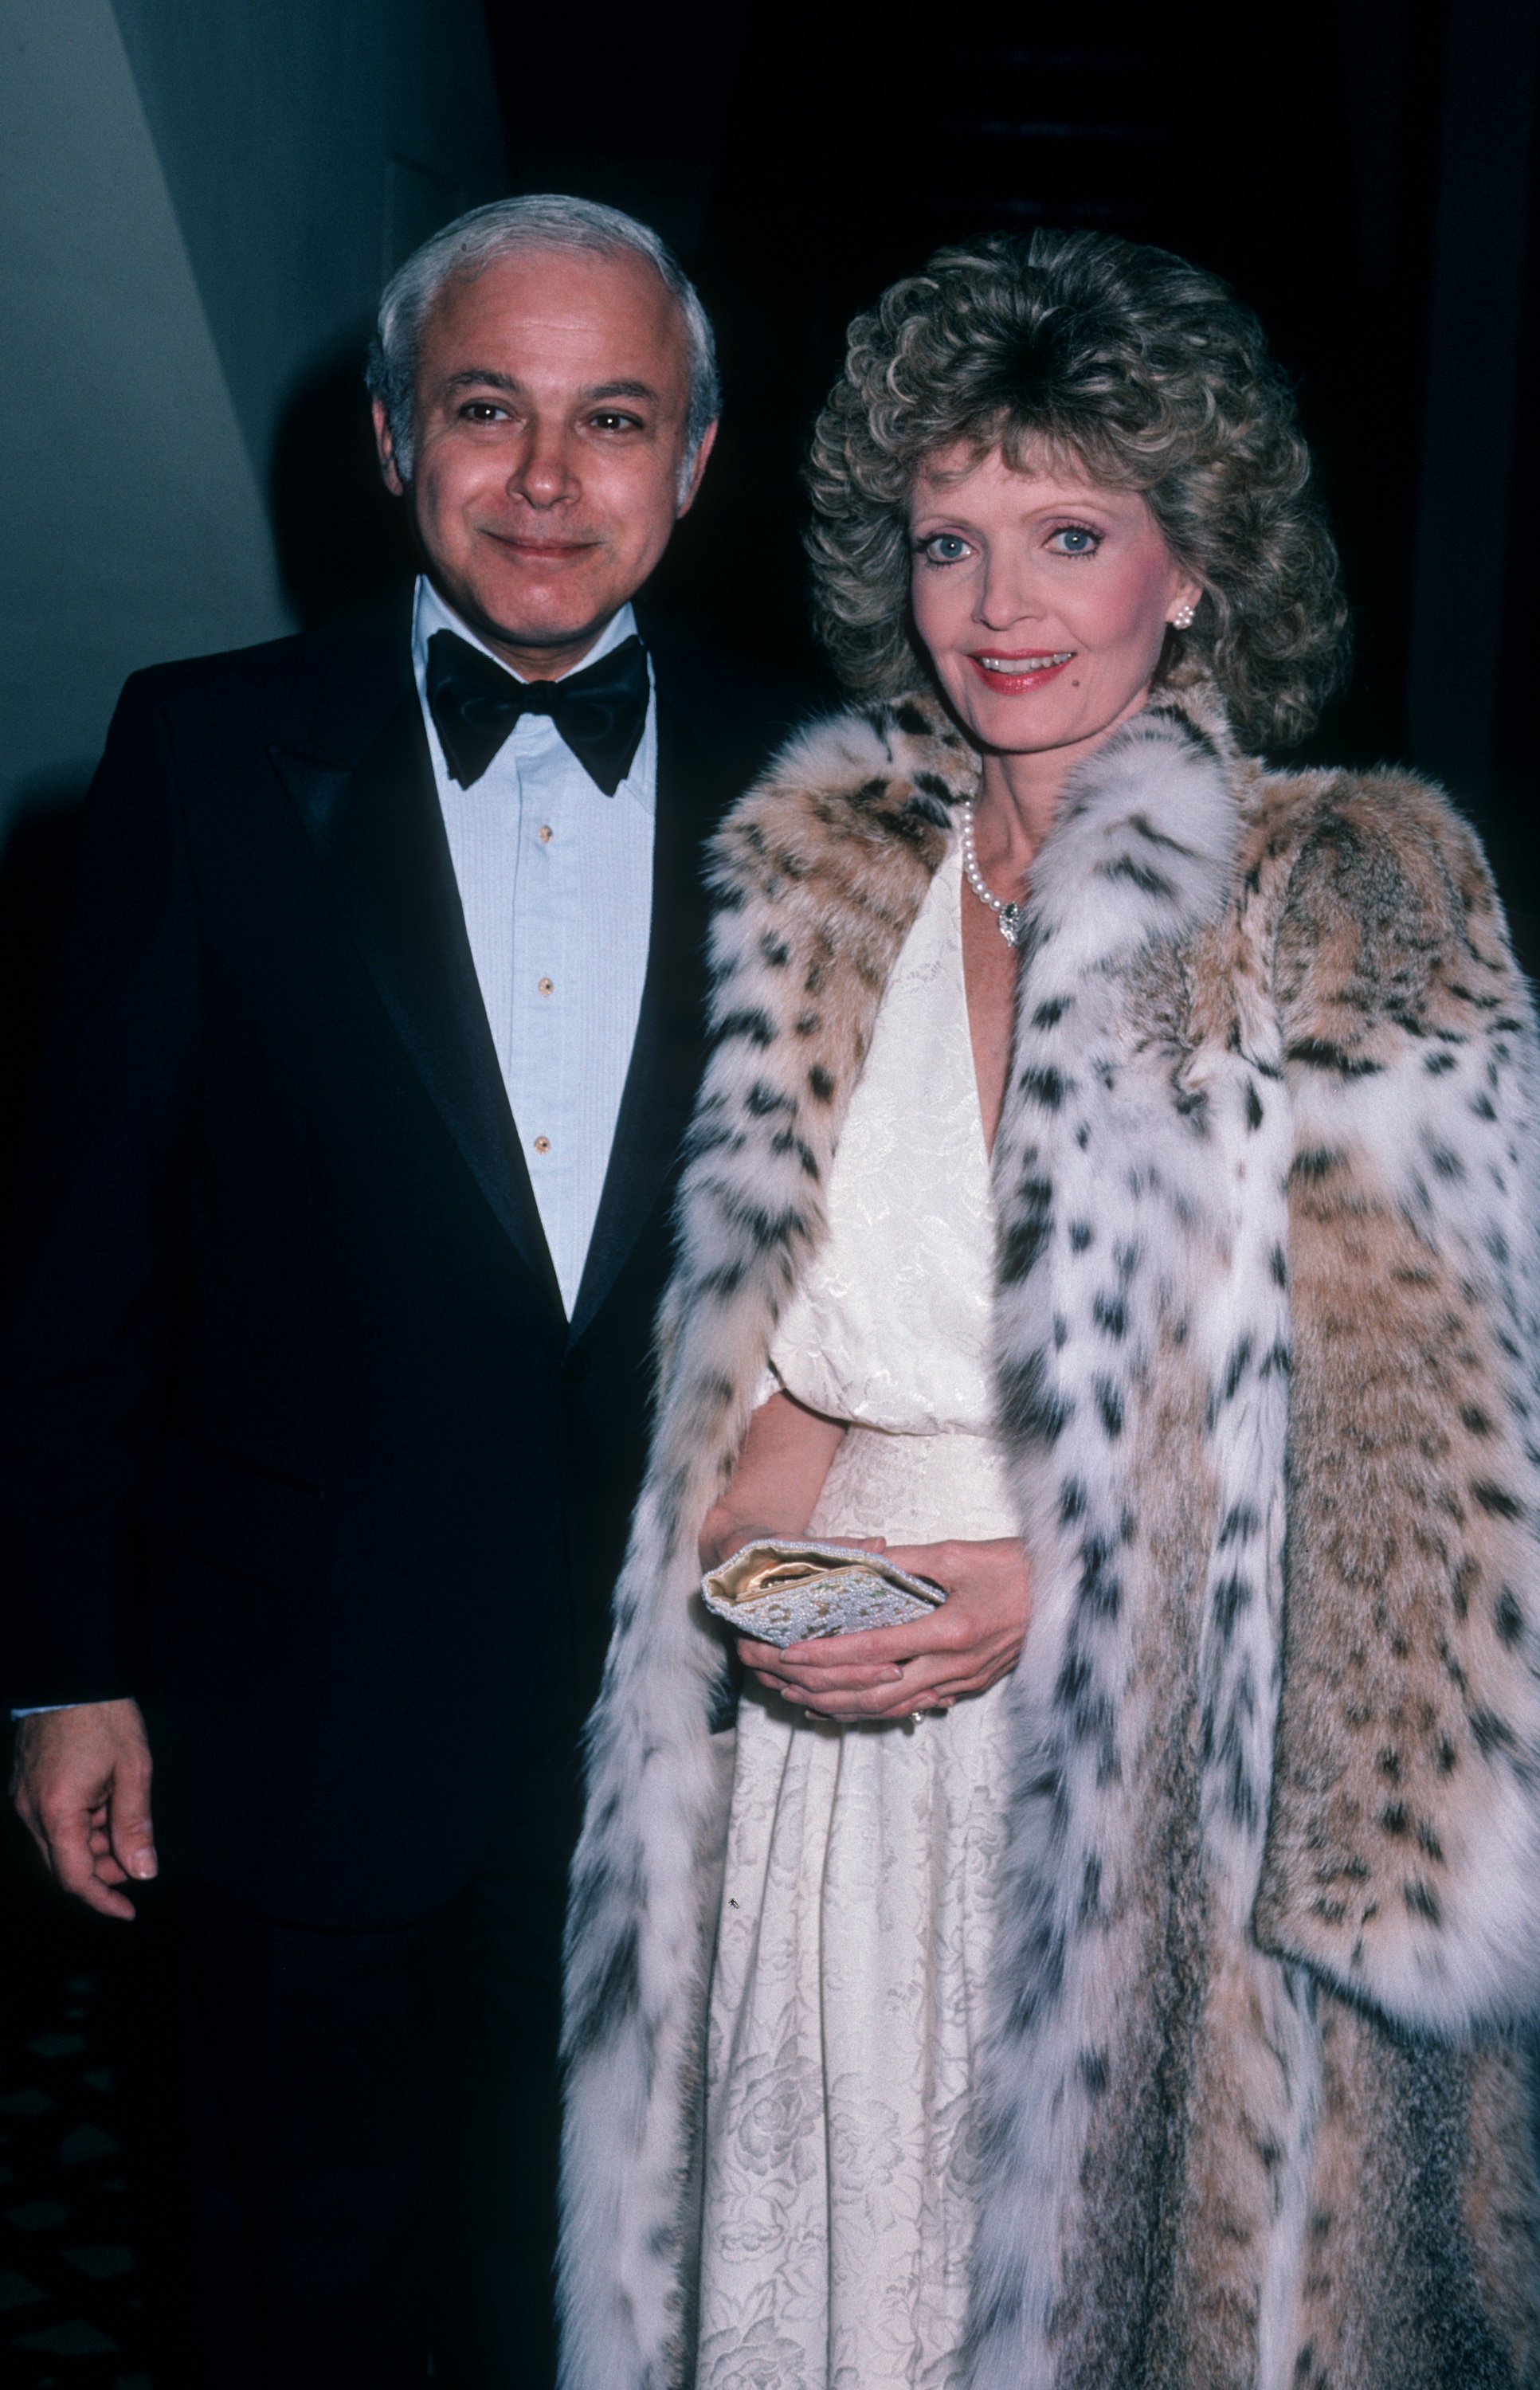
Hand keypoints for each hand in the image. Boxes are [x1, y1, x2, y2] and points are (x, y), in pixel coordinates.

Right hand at [10, 1699, 156, 1919]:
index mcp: (57, 1812)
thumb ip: (135, 1825)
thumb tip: (144, 1871)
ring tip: (125, 1825)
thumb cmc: (105, 1717)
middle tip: (137, 1860)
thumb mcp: (133, 1770)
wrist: (73, 1673)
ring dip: (92, 1848)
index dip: (102, 1900)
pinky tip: (105, 1808)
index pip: (74, 1879)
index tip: (129, 1911)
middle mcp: (31, 1811)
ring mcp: (25, 1798)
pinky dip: (79, 1827)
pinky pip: (51, 1823)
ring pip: (57, 1845)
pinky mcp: (26, 1785)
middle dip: (102, 1872)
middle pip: (64, 1865)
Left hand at [738, 1536, 1029, 1722]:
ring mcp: (962, 1681)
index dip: (829, 1655)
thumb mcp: (958, 1552)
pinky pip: (913, 1706)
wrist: (1067, 1592)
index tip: (790, 1652)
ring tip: (797, 1697)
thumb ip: (906, 1560)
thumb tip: (862, 1558)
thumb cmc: (1014, 1566)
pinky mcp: (969, 1686)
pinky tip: (848, 1705)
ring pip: (890, 1707)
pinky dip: (875, 1708)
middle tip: (776, 1677)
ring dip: (841, 1705)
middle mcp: (953, 1665)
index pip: (875, 1650)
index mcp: (949, 1630)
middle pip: (873, 1690)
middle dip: (819, 1686)